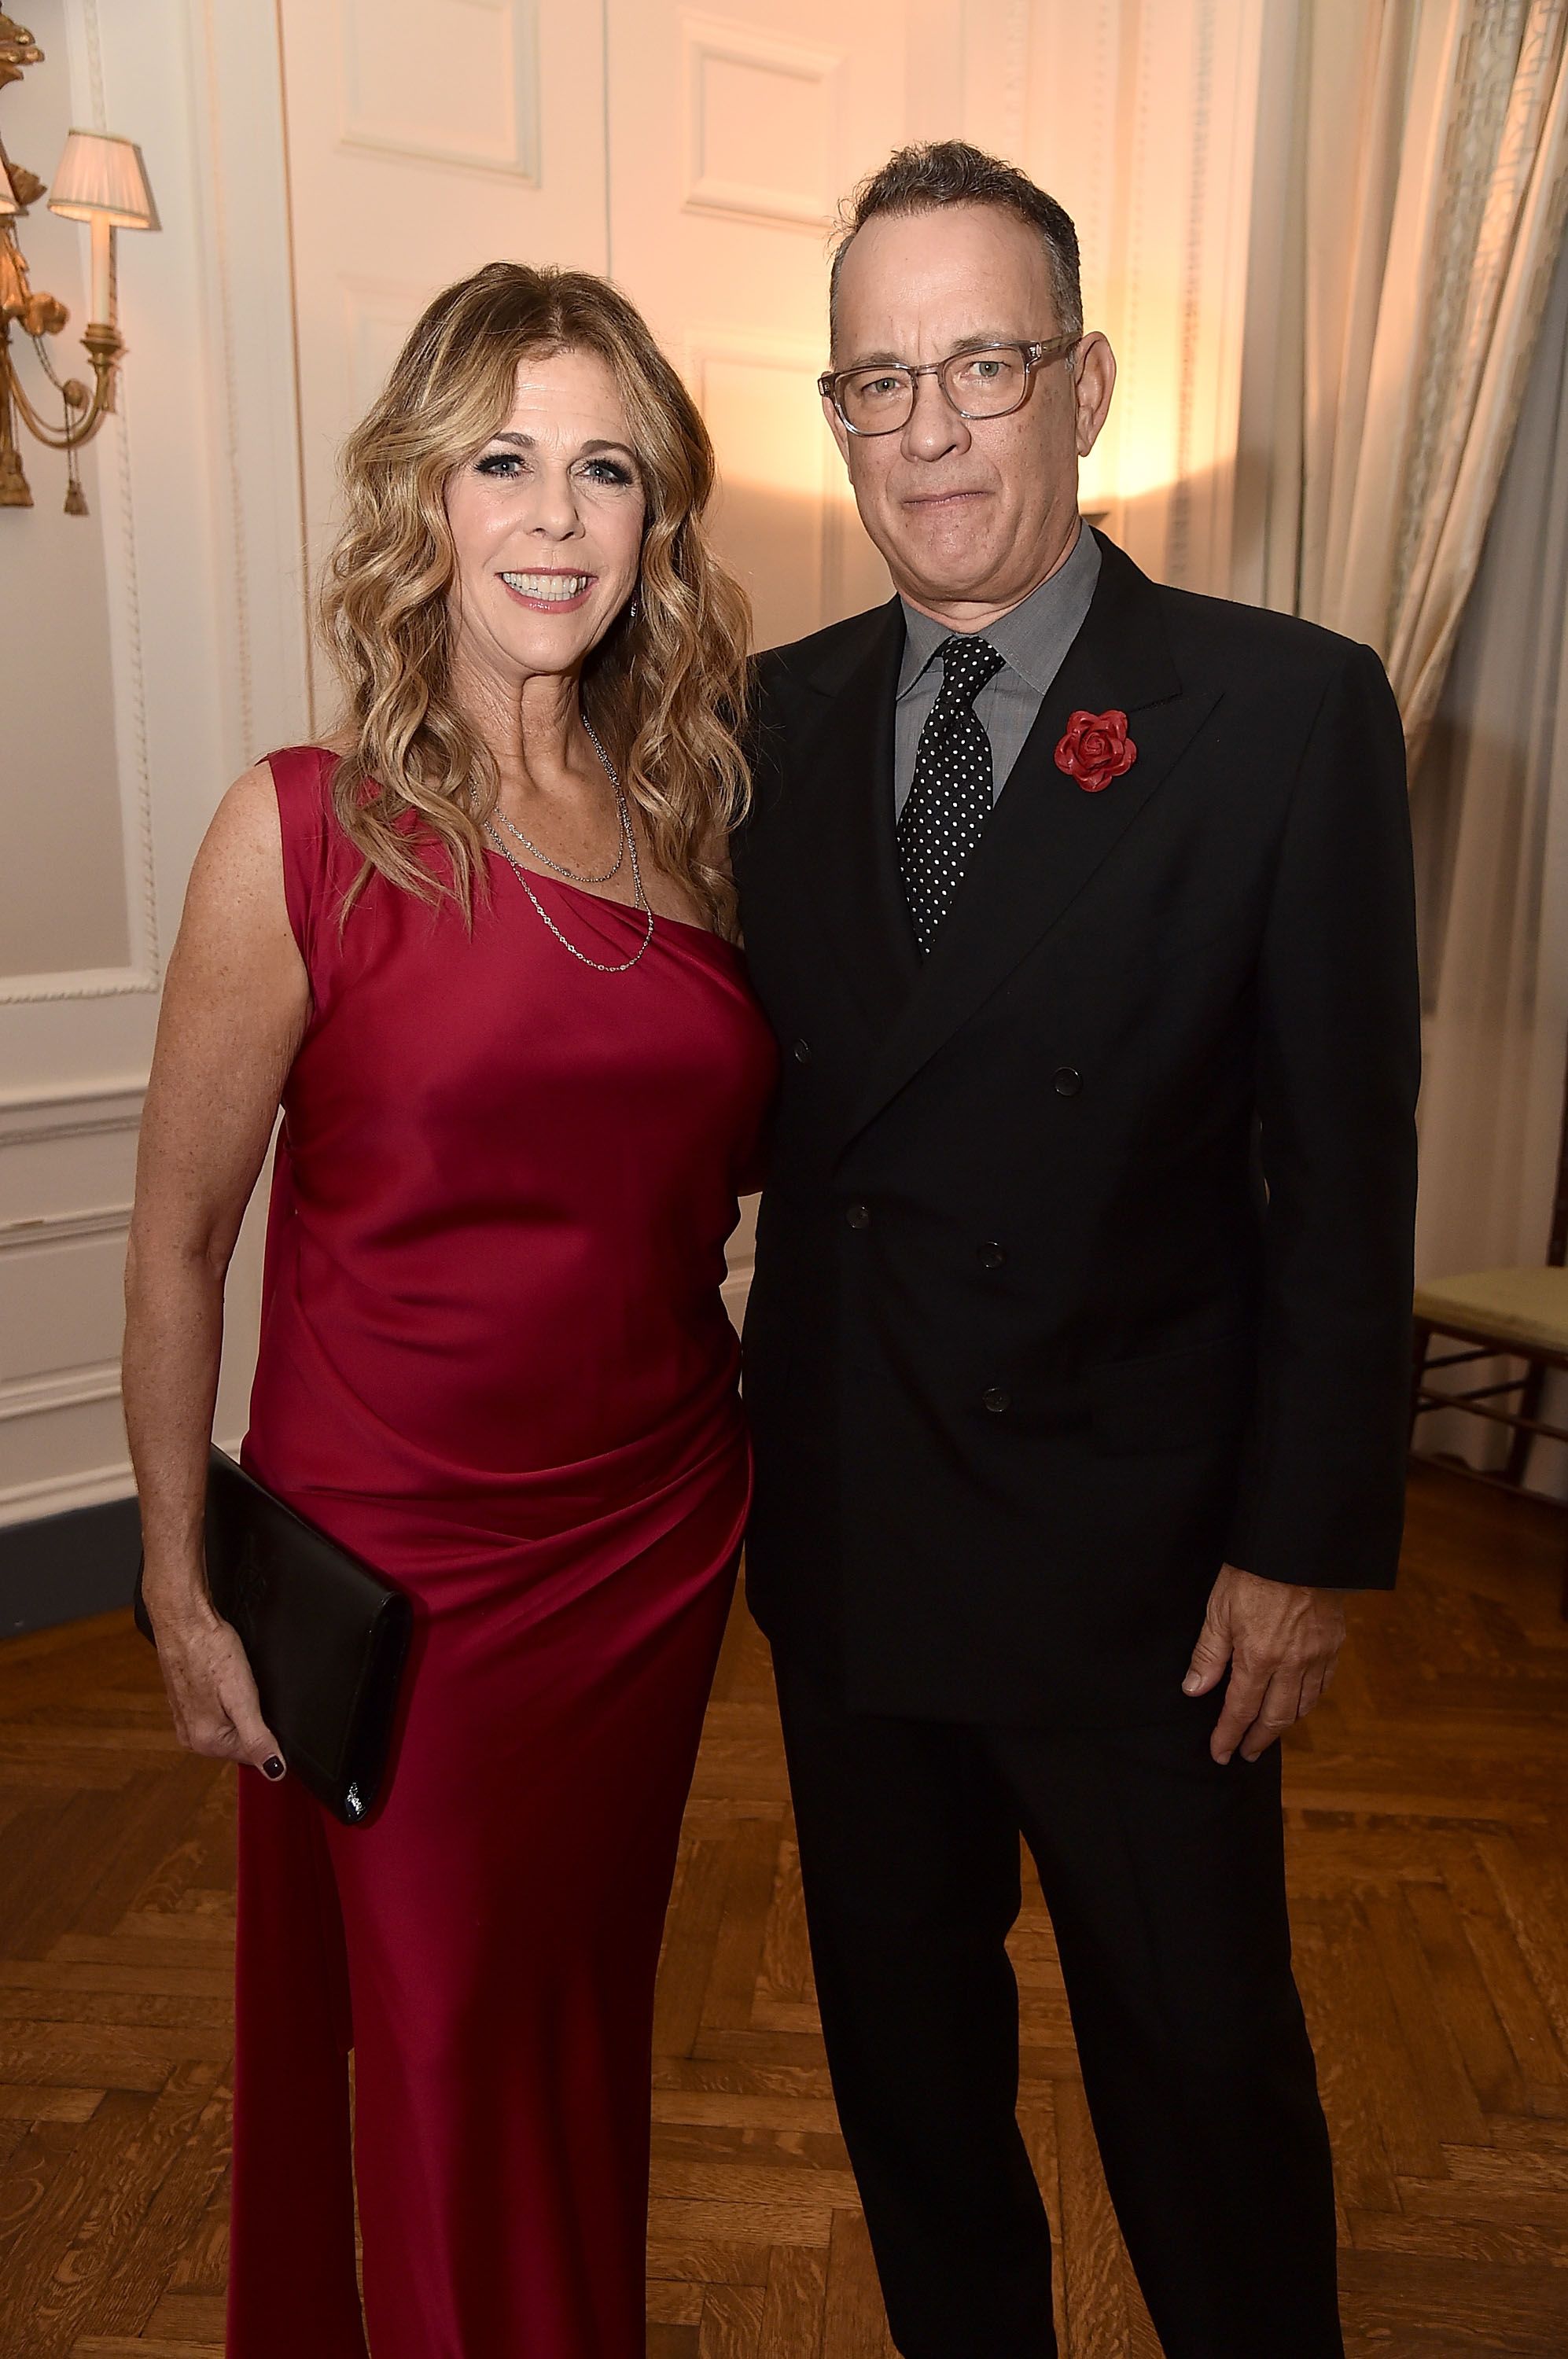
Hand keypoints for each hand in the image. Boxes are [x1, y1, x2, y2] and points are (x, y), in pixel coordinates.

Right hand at [143, 1584, 284, 1777]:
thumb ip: (259, 1738)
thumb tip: (275, 1772)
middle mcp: (192, 1736)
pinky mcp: (185, 1702)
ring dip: (240, 1705)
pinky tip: (226, 1676)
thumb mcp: (243, 1698)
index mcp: (206, 1742)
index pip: (254, 1755)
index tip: (264, 1703)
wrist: (184, 1619)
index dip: (269, 1731)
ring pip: (230, 1723)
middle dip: (253, 1717)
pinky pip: (217, 1710)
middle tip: (248, 1686)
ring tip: (235, 1679)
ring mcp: (186, 1719)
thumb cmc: (211, 1651)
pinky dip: (227, 1696)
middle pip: (241, 1740)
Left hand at [1182, 1562, 1345, 1764]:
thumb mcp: (1219, 1609)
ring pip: (1302, 1707)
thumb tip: (1194, 1690)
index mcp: (1259, 1658)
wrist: (1300, 1547)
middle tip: (1245, 1753)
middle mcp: (1291, 1666)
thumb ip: (1209, 1654)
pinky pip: (1322, 1686)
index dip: (1228, 1735)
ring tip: (1268, 1735)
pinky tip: (1299, 1705)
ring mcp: (1316, 1657)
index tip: (1220, 1753)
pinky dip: (1309, 1703)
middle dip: (1257, 1740)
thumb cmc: (1255, 1572)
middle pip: (1274, 1718)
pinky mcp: (1333, 1645)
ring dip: (1283, 1726)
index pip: (1240, 1710)